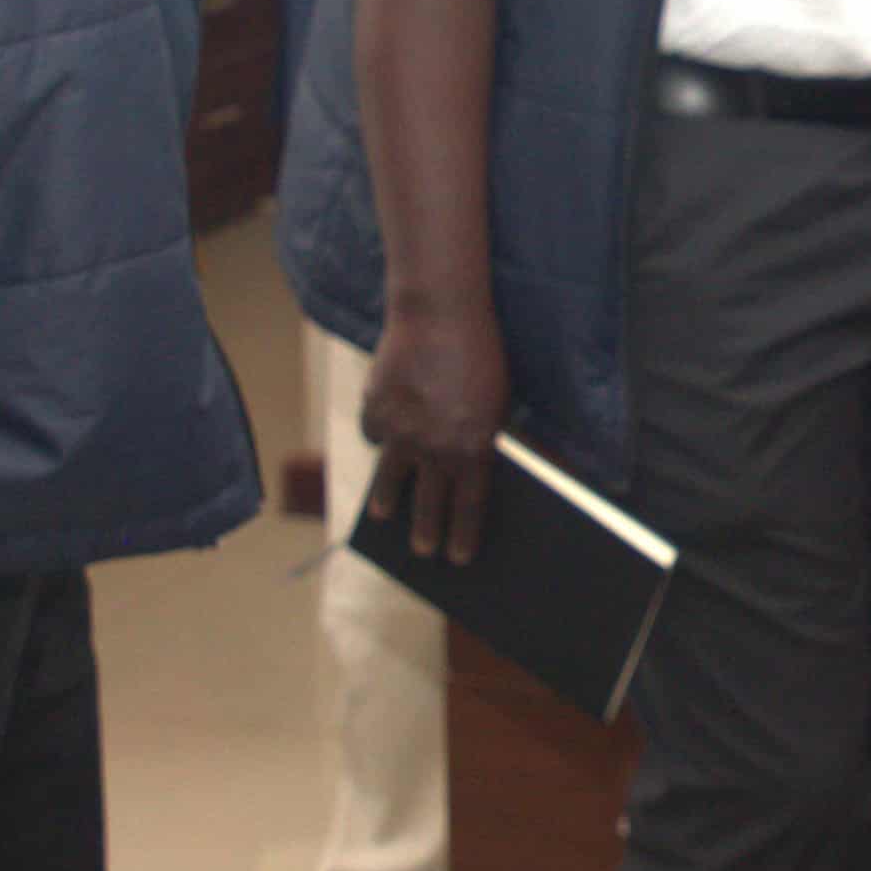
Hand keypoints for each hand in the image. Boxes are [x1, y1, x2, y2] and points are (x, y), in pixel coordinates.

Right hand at [361, 293, 509, 568]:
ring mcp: (400, 431)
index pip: (469, 505)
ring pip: (392, 477)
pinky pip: (374, 432)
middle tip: (422, 551)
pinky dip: (378, 436)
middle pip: (429, 501)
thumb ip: (483, 436)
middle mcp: (434, 447)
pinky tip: (380, 439)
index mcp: (472, 448)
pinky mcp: (375, 408)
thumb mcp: (496, 400)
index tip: (459, 557)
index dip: (464, 534)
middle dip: (426, 531)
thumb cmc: (481, 353)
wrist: (440, 313)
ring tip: (384, 514)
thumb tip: (475, 465)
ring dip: (388, 499)